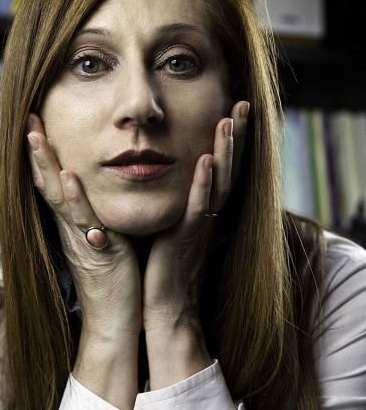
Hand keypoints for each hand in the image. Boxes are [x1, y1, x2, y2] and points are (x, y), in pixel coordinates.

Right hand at [26, 114, 140, 409]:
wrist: (115, 322)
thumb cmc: (115, 281)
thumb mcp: (104, 241)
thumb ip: (98, 218)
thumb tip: (99, 198)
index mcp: (75, 224)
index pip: (53, 183)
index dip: (43, 155)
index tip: (36, 124)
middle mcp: (72, 228)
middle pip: (47, 184)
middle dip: (37, 151)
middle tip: (27, 119)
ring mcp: (82, 239)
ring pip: (58, 198)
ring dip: (46, 167)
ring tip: (35, 138)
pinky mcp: (99, 252)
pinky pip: (83, 223)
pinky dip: (74, 201)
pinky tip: (68, 179)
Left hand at [143, 101, 248, 389]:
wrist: (166, 307)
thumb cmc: (166, 269)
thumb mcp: (174, 229)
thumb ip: (178, 205)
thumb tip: (171, 182)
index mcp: (204, 210)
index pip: (222, 168)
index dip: (230, 140)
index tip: (233, 109)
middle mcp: (208, 214)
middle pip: (229, 168)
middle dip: (236, 134)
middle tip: (243, 102)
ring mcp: (200, 225)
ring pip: (219, 182)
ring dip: (225, 150)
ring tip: (228, 119)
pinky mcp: (187, 237)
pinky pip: (199, 206)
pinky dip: (204, 183)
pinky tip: (207, 160)